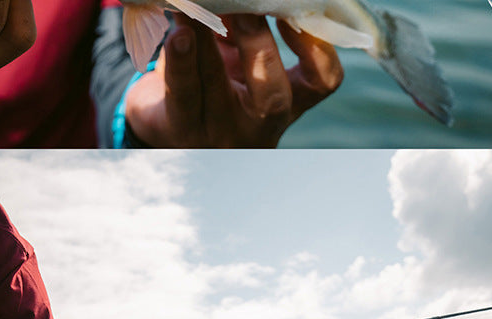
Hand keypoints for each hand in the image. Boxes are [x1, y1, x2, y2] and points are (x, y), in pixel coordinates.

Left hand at [123, 15, 342, 146]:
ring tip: (193, 9)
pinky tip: (177, 34)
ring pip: (218, 88)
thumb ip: (247, 25)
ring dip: (206, 42)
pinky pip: (181, 92)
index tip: (294, 14)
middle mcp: (257, 126)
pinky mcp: (180, 131)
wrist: (169, 125)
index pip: (322, 81)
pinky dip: (179, 60)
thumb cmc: (214, 82)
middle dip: (257, 44)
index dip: (317, 47)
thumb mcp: (240, 56)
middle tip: (242, 7)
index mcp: (285, 102)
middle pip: (271, 97)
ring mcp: (218, 134)